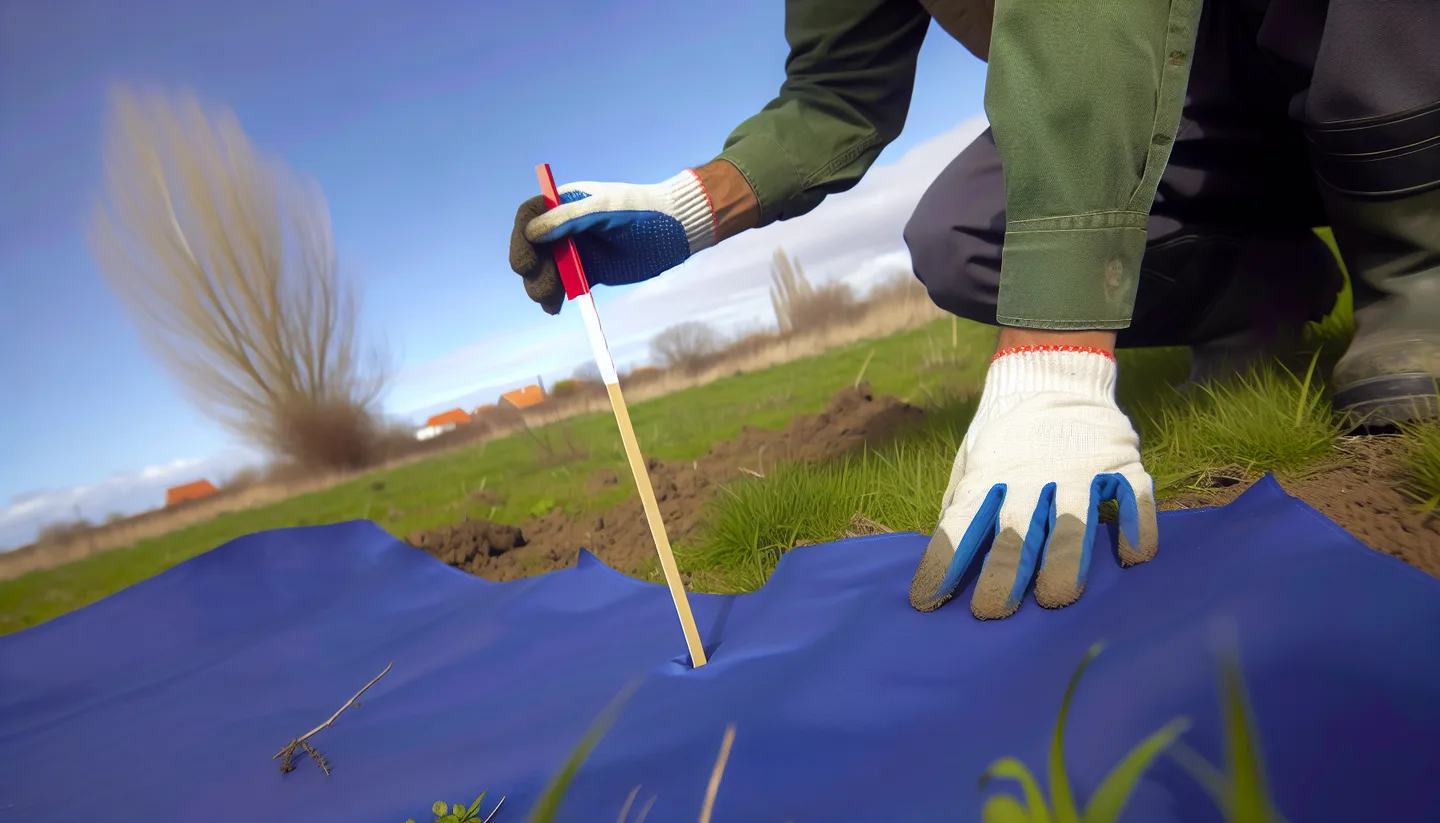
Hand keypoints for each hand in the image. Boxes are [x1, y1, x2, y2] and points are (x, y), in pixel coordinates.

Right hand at [509, 170, 718, 314]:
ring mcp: (575, 251)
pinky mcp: (589, 272)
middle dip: (532, 269)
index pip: (529, 218)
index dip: (521, 239)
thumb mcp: (603, 209)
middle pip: (532, 249)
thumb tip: (531, 233)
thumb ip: (568, 219)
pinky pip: (565, 286)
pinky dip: (556, 298)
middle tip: (544, 288)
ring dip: (541, 287)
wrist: (674, 233)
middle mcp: (564, 227)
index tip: (526, 262)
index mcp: (564, 203)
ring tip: (551, 300)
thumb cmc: (641, 212)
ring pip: (545, 270)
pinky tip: (555, 308)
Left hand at [908, 343, 1158, 618]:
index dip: (942, 565)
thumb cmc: (1004, 434)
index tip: (926, 601)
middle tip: (991, 612)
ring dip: (1065, 564)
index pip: (960, 526)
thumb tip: (944, 560)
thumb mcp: (972, 461)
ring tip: (1056, 598)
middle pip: (1017, 535)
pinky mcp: (1120, 464)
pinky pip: (1134, 501)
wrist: (1051, 373)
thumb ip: (963, 506)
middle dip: (1002, 577)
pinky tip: (1128, 559)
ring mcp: (1079, 470)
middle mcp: (1031, 476)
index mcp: (989, 476)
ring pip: (1074, 525)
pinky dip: (1135, 531)